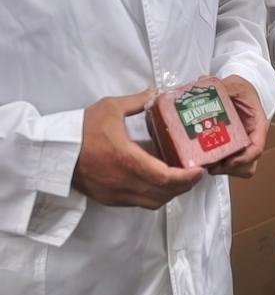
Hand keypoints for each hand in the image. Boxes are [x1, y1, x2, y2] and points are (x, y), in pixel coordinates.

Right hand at [74, 89, 203, 207]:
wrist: (54, 152)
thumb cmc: (82, 129)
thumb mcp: (110, 108)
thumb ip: (137, 101)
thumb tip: (155, 91)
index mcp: (127, 160)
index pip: (165, 178)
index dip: (186, 178)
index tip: (199, 171)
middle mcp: (124, 183)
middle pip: (163, 194)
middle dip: (183, 187)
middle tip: (194, 174)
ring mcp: (115, 194)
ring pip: (152, 203)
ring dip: (169, 194)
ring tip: (180, 179)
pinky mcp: (108, 199)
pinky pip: (138, 203)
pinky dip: (153, 196)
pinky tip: (157, 182)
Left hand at [207, 75, 268, 177]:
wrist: (239, 91)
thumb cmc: (243, 89)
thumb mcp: (236, 84)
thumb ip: (224, 86)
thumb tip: (202, 82)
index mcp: (257, 125)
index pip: (257, 148)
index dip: (245, 158)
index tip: (229, 161)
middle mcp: (251, 139)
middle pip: (247, 165)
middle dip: (230, 169)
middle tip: (211, 164)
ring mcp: (241, 146)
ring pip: (238, 169)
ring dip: (223, 169)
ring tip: (206, 163)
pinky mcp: (230, 148)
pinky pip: (227, 164)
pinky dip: (217, 165)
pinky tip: (203, 158)